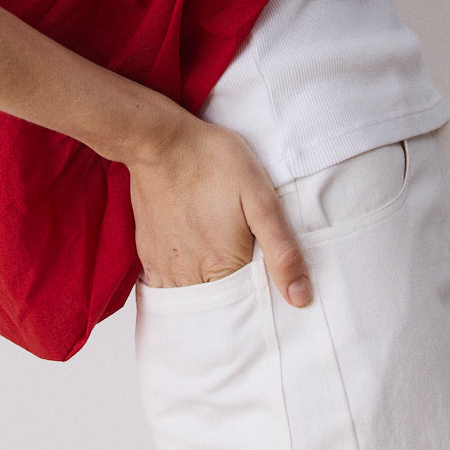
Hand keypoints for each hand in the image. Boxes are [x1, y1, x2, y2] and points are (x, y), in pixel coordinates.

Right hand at [127, 112, 312, 306]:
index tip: (267, 288)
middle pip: (217, 307)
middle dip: (232, 301)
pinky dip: (181, 282)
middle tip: (243, 270)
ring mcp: (164, 267)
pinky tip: (192, 261)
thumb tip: (301, 297)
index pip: (245, 308)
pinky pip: (165, 286)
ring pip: (189, 300)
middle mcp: (189, 276)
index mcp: (222, 268)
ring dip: (206, 293)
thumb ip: (282, 250)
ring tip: (218, 267)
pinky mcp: (147, 253)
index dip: (259, 299)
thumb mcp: (260, 197)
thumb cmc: (213, 161)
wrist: (161, 141)